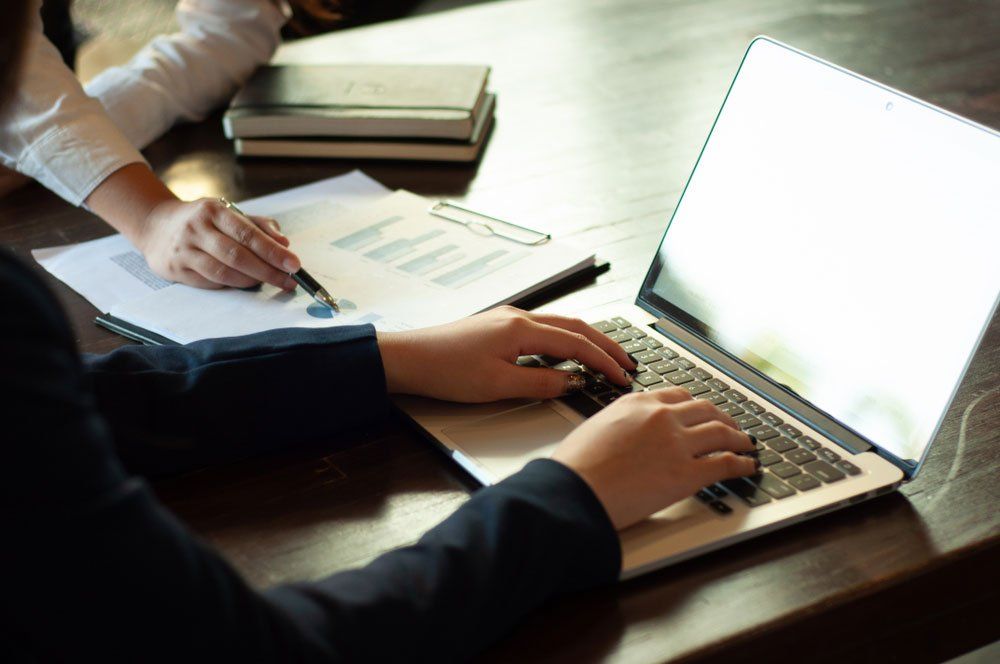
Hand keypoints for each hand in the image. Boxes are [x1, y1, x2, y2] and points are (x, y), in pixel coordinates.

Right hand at [137, 198, 300, 289]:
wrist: (155, 225)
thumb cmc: (202, 220)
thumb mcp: (228, 213)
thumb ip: (258, 226)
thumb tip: (284, 242)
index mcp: (213, 210)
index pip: (248, 234)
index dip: (273, 251)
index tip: (294, 264)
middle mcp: (196, 228)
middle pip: (237, 256)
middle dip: (268, 271)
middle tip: (289, 281)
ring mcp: (184, 250)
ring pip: (223, 273)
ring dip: (251, 281)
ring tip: (270, 282)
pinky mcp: (176, 269)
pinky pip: (210, 283)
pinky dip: (231, 285)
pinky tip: (245, 284)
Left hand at [377, 306, 636, 401]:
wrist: (408, 359)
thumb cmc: (446, 371)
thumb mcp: (498, 386)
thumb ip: (540, 384)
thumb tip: (573, 382)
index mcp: (521, 329)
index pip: (576, 343)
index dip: (604, 360)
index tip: (623, 376)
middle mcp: (518, 317)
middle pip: (575, 326)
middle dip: (605, 344)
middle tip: (628, 362)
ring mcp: (508, 319)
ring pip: (560, 325)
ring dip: (586, 340)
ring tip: (606, 358)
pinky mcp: (498, 326)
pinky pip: (542, 329)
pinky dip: (564, 340)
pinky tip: (566, 355)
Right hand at [552, 389, 757, 529]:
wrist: (574, 491)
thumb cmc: (575, 468)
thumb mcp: (596, 429)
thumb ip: (620, 425)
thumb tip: (628, 436)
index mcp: (637, 403)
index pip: (677, 396)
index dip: (695, 406)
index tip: (702, 413)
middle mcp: (661, 417)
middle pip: (706, 410)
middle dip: (722, 418)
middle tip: (730, 427)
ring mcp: (677, 443)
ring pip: (722, 432)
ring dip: (739, 438)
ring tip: (745, 445)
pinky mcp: (687, 473)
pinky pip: (726, 463)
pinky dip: (742, 464)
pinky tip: (748, 467)